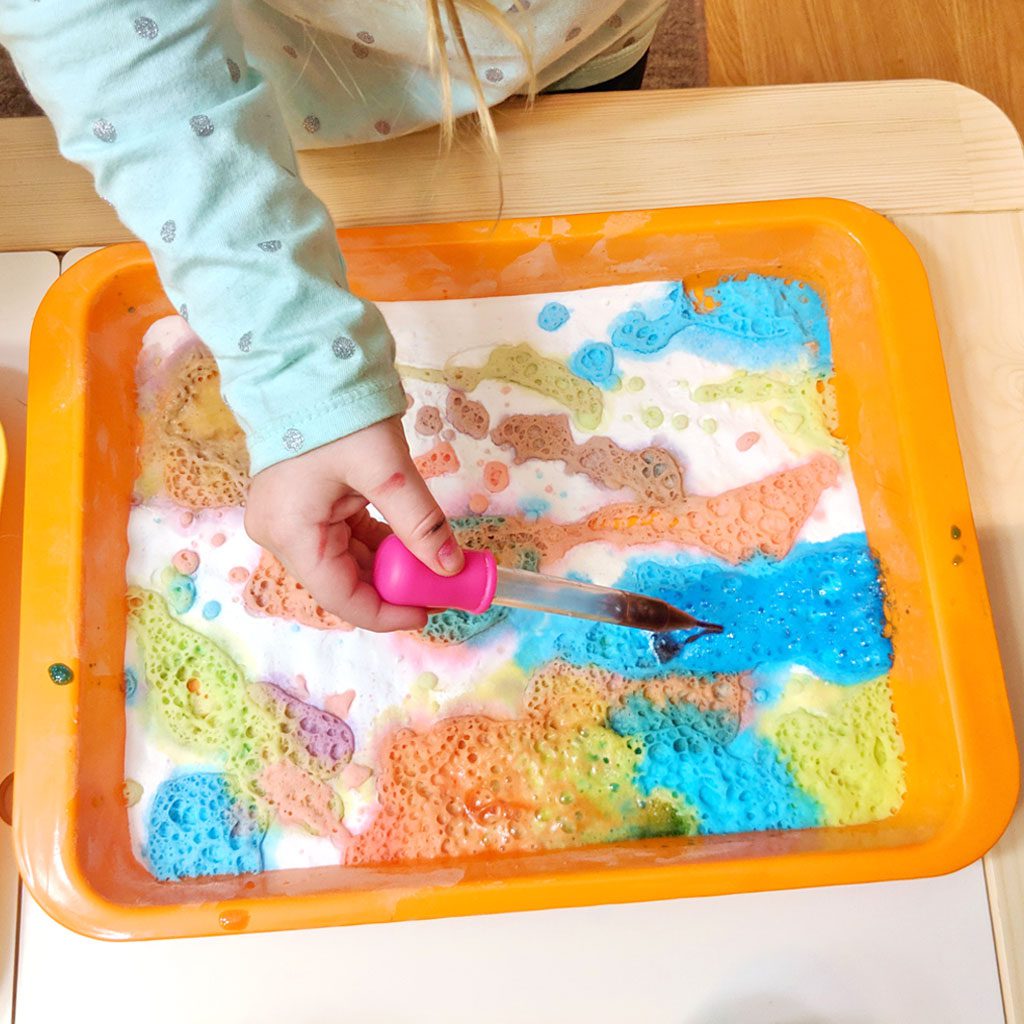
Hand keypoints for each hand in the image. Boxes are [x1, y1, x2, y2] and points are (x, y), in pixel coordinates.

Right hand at [245, 416, 463, 631]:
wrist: (305, 363)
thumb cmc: (338, 412)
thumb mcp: (387, 471)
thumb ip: (420, 522)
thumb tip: (451, 567)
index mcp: (291, 534)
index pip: (340, 597)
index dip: (386, 612)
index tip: (428, 610)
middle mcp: (281, 535)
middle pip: (342, 581)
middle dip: (393, 586)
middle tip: (440, 584)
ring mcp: (288, 520)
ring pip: (344, 561)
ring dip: (387, 564)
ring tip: (431, 563)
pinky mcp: (301, 506)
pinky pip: (341, 538)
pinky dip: (376, 542)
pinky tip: (409, 541)